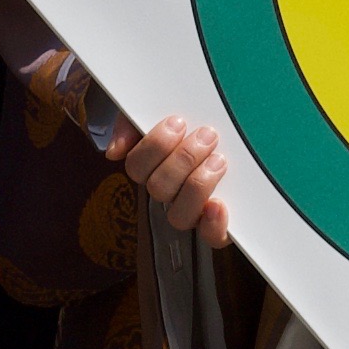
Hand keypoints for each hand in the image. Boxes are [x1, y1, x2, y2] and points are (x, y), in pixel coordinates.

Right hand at [127, 113, 242, 245]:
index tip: (178, 121)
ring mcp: (191, 210)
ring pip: (179, 216)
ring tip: (219, 160)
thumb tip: (115, 152)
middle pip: (158, 189)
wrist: (233, 125)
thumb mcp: (160, 110)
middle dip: (183, 159)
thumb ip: (132, 124)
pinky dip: (213, 226)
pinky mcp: (217, 224)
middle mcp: (168, 192)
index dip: (155, 146)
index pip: (137, 167)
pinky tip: (219, 205)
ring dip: (197, 186)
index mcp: (151, 166)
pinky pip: (211, 238)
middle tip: (207, 135)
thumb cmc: (193, 121)